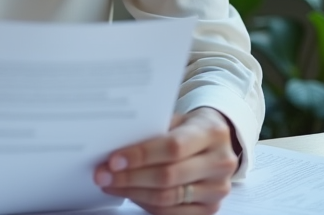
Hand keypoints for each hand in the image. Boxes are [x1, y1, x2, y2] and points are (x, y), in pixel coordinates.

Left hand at [93, 107, 238, 214]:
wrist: (216, 141)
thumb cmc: (189, 127)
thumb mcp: (176, 119)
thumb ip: (152, 129)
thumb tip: (114, 144)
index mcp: (211, 133)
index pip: (173, 147)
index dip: (141, 155)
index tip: (113, 160)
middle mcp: (220, 163)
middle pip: (168, 177)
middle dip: (130, 177)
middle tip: (103, 174)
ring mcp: (217, 189)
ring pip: (168, 198)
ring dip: (133, 193)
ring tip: (111, 184)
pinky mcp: (210, 208)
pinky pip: (172, 213)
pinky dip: (146, 204)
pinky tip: (130, 193)